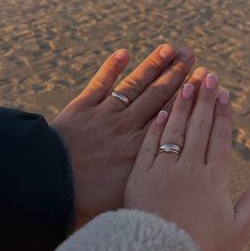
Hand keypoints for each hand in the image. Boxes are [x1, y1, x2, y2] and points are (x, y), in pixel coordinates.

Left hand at [52, 44, 206, 229]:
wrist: (47, 183)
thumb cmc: (83, 201)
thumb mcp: (123, 202)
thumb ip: (145, 189)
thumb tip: (166, 189)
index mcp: (140, 150)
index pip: (170, 116)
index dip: (188, 97)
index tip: (202, 81)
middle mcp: (126, 127)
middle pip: (156, 95)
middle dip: (176, 73)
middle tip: (192, 56)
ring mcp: (104, 115)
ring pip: (134, 85)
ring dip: (153, 65)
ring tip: (170, 49)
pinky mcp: (82, 108)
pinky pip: (101, 83)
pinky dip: (112, 67)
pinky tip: (124, 52)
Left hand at [124, 72, 249, 250]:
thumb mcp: (238, 232)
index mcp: (214, 180)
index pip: (220, 139)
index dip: (223, 115)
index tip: (224, 93)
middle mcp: (189, 169)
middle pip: (198, 128)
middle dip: (204, 100)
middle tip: (208, 76)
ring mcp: (163, 171)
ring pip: (174, 130)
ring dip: (181, 105)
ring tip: (186, 84)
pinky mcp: (139, 178)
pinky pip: (149, 146)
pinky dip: (156, 128)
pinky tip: (161, 112)